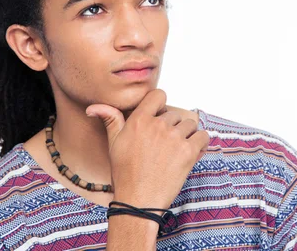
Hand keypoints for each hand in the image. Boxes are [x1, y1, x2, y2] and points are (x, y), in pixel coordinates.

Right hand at [85, 89, 209, 211]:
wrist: (138, 201)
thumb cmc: (125, 173)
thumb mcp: (113, 144)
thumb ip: (110, 120)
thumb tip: (93, 108)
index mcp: (139, 120)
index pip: (159, 95)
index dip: (161, 105)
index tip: (160, 118)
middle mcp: (158, 125)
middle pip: (175, 114)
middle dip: (172, 127)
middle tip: (164, 146)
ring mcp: (174, 137)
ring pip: (190, 124)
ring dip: (187, 135)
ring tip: (177, 151)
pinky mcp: (188, 151)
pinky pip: (203, 137)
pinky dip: (201, 143)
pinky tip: (193, 152)